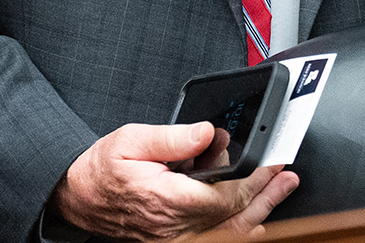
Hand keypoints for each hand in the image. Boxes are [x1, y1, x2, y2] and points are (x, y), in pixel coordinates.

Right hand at [49, 122, 298, 241]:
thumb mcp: (131, 139)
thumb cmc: (100, 170)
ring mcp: (177, 239)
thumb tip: (207, 133)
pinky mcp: (175, 241)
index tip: (270, 162)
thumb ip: (172, 137)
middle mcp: (176, 227)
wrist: (77, 197)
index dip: (254, 179)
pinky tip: (254, 219)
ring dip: (259, 211)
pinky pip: (216, 240)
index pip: (226, 196)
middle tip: (286, 177)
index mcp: (168, 199)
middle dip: (266, 195)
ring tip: (279, 191)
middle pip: (236, 218)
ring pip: (230, 233)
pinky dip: (239, 230)